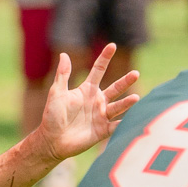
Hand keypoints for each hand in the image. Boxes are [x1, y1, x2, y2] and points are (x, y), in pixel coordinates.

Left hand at [36, 46, 139, 160]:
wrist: (52, 141)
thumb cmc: (52, 116)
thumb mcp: (57, 93)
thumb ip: (62, 75)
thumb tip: (64, 54)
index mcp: (86, 90)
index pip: (98, 70)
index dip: (105, 58)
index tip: (112, 45)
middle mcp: (97, 101)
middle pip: (115, 88)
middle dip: (125, 81)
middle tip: (136, 73)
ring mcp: (101, 116)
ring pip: (118, 107)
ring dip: (127, 102)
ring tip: (136, 97)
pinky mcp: (103, 130)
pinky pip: (116, 126)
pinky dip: (125, 123)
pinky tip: (134, 119)